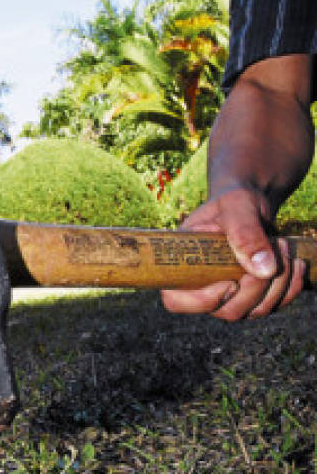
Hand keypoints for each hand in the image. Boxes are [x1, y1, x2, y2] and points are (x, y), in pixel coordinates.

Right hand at [161, 54, 313, 320]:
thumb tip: (261, 271)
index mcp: (184, 254)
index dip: (201, 301)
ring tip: (285, 251)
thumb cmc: (240, 174)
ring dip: (277, 289)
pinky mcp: (260, 277)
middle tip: (271, 255)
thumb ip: (245, 232)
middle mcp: (206, 271)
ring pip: (252, 310)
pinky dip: (290, 289)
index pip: (176, 299)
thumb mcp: (240, 200)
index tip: (229, 281)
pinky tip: (296, 263)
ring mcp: (234, 277)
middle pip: (223, 310)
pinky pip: (272, 303)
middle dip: (253, 290)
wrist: (266, 163)